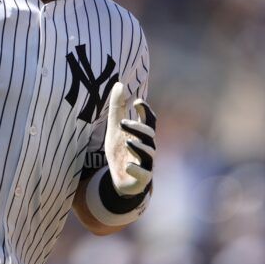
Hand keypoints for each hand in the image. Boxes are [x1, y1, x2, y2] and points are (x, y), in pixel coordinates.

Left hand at [104, 82, 156, 196]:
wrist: (119, 180)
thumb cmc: (120, 151)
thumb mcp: (115, 129)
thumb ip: (117, 108)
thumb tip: (119, 83)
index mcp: (142, 134)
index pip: (150, 120)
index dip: (146, 110)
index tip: (136, 102)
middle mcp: (147, 147)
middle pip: (149, 135)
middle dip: (137, 128)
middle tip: (122, 123)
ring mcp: (146, 163)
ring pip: (149, 153)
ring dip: (139, 146)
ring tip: (127, 142)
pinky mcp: (142, 178)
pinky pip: (144, 174)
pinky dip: (137, 169)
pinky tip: (128, 165)